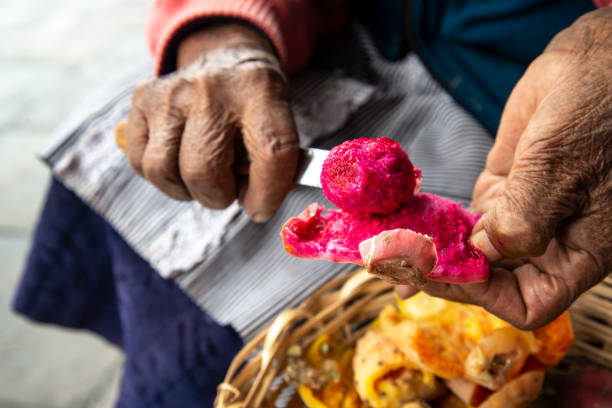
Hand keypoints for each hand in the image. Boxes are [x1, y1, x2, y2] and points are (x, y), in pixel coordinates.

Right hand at [124, 24, 299, 221]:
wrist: (223, 56)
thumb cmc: (253, 103)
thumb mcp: (279, 121)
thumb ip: (274, 164)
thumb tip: (254, 206)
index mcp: (259, 93)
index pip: (270, 153)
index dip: (268, 193)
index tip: (261, 208)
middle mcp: (212, 90)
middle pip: (203, 171)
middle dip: (217, 196)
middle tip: (226, 191)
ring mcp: (171, 93)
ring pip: (162, 170)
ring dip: (184, 190)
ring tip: (202, 178)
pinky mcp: (142, 99)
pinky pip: (139, 161)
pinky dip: (161, 175)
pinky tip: (179, 162)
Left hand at [399, 8, 611, 328]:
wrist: (595, 63)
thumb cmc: (599, 109)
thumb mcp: (561, 166)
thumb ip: (524, 218)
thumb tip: (483, 254)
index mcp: (577, 252)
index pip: (529, 303)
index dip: (486, 295)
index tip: (449, 267)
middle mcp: (545, 242)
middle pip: (489, 281)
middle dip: (442, 275)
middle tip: (394, 262)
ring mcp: (518, 217)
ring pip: (470, 252)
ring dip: (430, 252)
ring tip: (387, 248)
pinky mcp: (499, 191)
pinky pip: (461, 219)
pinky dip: (433, 223)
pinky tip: (404, 222)